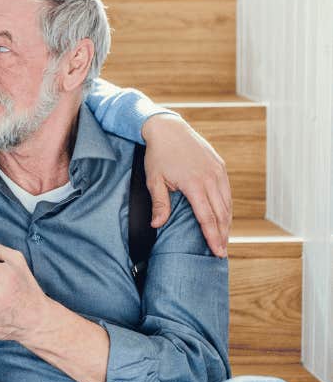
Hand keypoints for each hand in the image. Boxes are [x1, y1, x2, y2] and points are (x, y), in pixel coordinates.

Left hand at [141, 114, 231, 256]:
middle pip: (221, 214)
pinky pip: (227, 191)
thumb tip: (157, 225)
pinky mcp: (220, 166)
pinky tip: (225, 217)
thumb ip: (159, 204)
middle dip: (223, 234)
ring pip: (227, 203)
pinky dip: (227, 207)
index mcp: (194, 184)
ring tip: (224, 239)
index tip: (217, 252)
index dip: (213, 236)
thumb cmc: (158, 155)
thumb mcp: (154, 180)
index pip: (207, 217)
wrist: (168, 129)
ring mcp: (218, 171)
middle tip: (222, 252)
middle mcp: (210, 178)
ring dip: (227, 222)